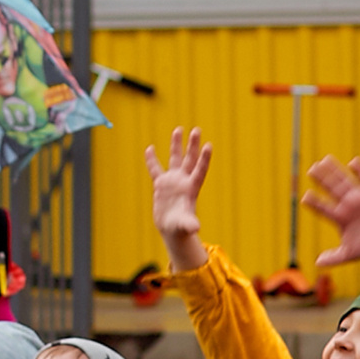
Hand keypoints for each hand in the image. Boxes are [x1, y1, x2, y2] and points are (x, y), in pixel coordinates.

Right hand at [145, 125, 213, 272]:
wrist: (172, 229)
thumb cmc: (181, 228)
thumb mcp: (185, 226)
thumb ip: (190, 224)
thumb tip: (195, 229)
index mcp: (191, 189)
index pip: (199, 170)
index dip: (204, 159)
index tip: (209, 145)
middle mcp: (183, 181)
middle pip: (189, 159)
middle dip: (193, 145)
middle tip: (197, 130)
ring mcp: (172, 181)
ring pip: (175, 159)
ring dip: (177, 145)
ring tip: (179, 129)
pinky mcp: (161, 185)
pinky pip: (156, 169)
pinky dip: (152, 159)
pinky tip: (150, 148)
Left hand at [304, 155, 359, 273]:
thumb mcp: (348, 255)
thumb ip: (334, 258)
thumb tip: (318, 263)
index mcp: (339, 218)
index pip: (324, 208)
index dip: (315, 203)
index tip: (305, 197)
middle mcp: (347, 206)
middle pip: (332, 190)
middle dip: (322, 180)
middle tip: (311, 169)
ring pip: (345, 182)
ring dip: (336, 171)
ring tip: (325, 160)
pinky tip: (353, 162)